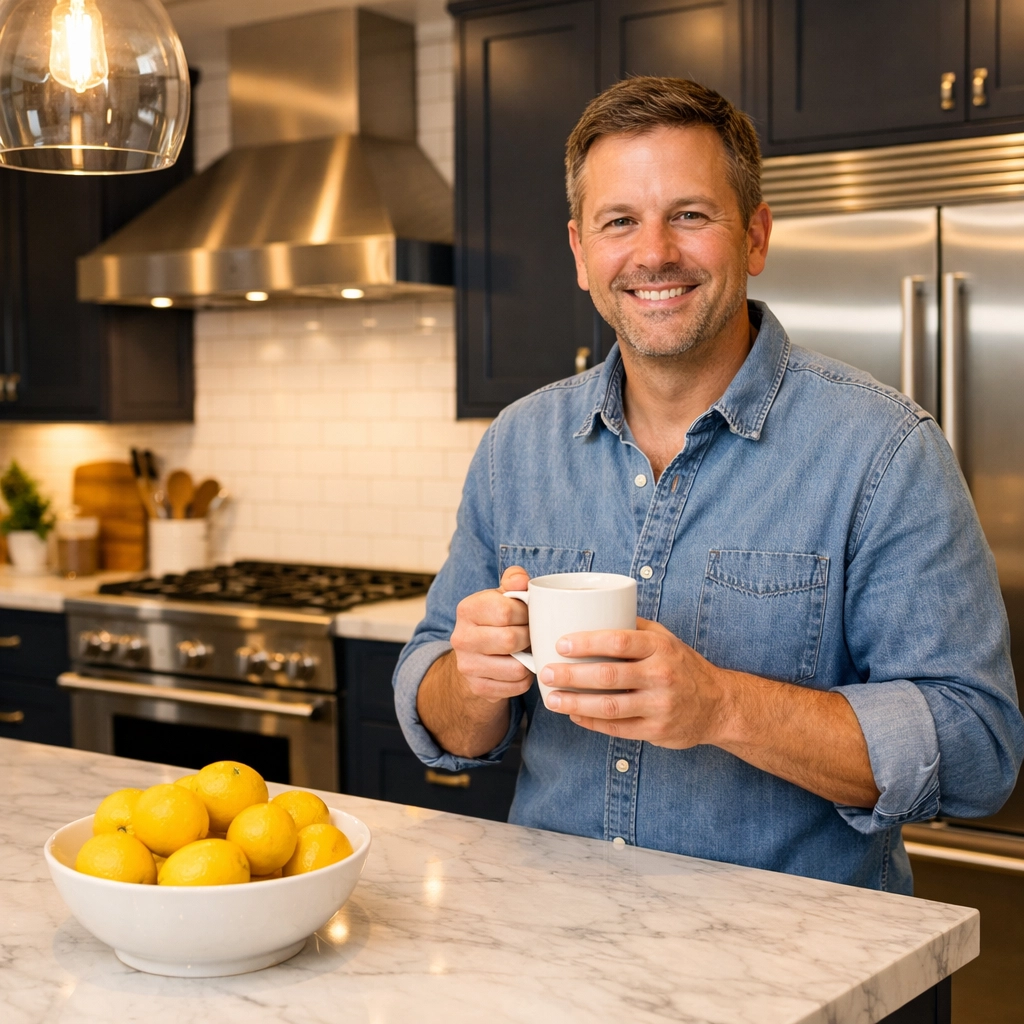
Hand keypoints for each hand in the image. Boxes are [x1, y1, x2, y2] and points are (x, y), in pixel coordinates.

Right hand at [449, 566, 533, 702]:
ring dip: (530, 660)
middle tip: (531, 635)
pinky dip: (526, 678)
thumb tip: (522, 580)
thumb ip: (514, 580)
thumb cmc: (495, 621)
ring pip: (516, 667)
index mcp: (467, 609)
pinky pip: (516, 686)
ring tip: (527, 651)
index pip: (505, 611)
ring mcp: (467, 665)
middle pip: (511, 640)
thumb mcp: (501, 596)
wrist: (474, 656)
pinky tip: (521, 667)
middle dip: (529, 637)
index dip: (526, 614)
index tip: (528, 615)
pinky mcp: (478, 687)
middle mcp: (461, 638)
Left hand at [539, 618, 728, 747]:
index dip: (587, 642)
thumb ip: (634, 626)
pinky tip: (573, 716)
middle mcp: (661, 675)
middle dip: (571, 675)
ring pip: (609, 707)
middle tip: (546, 672)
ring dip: (575, 703)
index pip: (619, 641)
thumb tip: (592, 610)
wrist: (718, 705)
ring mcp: (659, 706)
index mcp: (660, 648)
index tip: (560, 643)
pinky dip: (591, 723)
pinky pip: (617, 729)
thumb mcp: (665, 638)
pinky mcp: (656, 731)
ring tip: (552, 699)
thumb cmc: (683, 666)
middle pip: (608, 676)